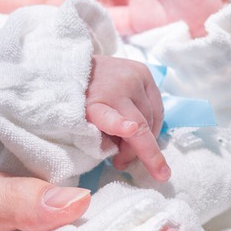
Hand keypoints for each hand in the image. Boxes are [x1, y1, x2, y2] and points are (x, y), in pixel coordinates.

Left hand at [86, 54, 169, 180]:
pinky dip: (152, 122)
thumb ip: (103, 142)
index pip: (108, 117)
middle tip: (123, 163)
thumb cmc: (78, 104)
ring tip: (129, 146)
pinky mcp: (143, 72)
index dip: (120, 125)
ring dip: (147, 137)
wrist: (74, 67)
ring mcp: (133, 77)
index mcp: (95, 103)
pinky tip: (141, 130)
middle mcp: (117, 87)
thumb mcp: (82, 126)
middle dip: (142, 152)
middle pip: (141, 125)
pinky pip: (157, 106)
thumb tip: (125, 156)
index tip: (130, 129)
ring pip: (153, 117)